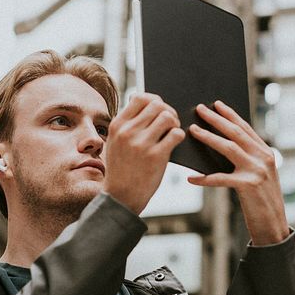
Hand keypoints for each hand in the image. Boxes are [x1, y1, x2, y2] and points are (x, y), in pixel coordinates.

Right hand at [103, 93, 184, 213]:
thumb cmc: (121, 169)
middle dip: (168, 111)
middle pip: (157, 105)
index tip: (158, 109)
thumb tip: (140, 100)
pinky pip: (176, 134)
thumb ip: (126, 124)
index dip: (154, 100)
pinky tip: (174, 142)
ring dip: (175, 122)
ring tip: (172, 132)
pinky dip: (179, 136)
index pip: (139, 98)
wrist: (120, 197)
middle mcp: (128, 131)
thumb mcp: (114, 143)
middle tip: (170, 123)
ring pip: (167, 117)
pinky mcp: (156, 156)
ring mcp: (142, 143)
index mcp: (117, 125)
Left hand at [187, 101, 289, 244]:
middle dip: (216, 119)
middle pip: (235, 133)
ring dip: (208, 137)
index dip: (230, 115)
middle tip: (200, 109)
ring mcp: (257, 171)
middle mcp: (263, 158)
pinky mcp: (249, 186)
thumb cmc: (261, 201)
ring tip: (192, 130)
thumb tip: (221, 145)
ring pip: (228, 148)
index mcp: (266, 152)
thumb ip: (247, 160)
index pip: (245, 128)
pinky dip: (204, 178)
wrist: (274, 226)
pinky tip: (191, 178)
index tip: (217, 104)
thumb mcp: (259, 176)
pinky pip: (221, 179)